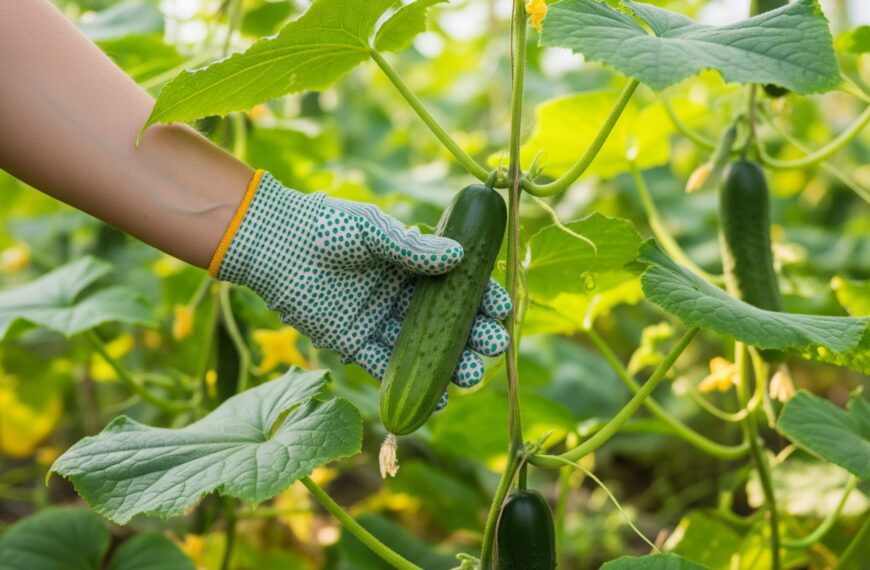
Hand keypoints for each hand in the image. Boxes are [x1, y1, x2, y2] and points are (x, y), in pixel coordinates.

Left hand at [212, 172, 510, 403]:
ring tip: (470, 376)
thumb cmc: (327, 227)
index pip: (457, 284)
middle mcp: (402, 296)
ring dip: (449, 365)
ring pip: (423, 349)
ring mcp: (381, 321)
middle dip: (474, 336)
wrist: (277, 245)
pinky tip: (438, 397)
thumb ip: (412, 248)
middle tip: (491, 345)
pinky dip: (412, 383)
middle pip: (447, 322)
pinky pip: (389, 368)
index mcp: (412, 264)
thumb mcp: (373, 229)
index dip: (482, 298)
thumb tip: (457, 259)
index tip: (501, 310)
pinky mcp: (357, 344)